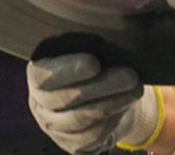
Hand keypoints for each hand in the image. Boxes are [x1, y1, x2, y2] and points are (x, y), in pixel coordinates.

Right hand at [27, 54, 158, 153]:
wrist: (101, 96)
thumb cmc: (93, 64)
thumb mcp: (87, 49)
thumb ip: (89, 44)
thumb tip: (109, 30)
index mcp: (38, 73)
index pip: (44, 74)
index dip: (67, 70)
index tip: (94, 63)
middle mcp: (41, 102)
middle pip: (65, 99)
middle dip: (101, 86)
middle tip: (130, 75)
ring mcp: (54, 126)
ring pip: (81, 119)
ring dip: (113, 103)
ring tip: (136, 88)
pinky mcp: (72, 144)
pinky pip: (91, 137)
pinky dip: (112, 121)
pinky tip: (125, 106)